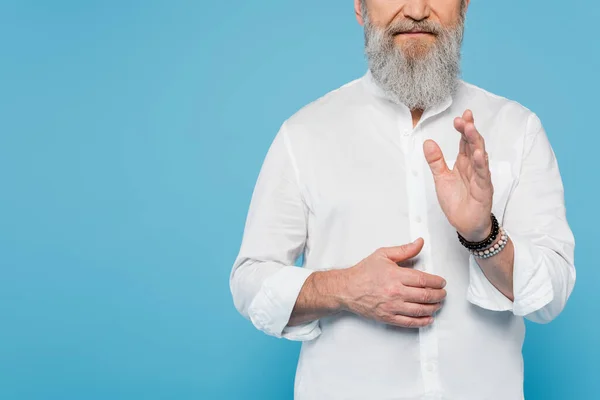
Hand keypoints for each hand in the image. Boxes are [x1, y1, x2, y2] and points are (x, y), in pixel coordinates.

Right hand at [342, 238, 446, 327]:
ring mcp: (392, 307)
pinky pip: (409, 322)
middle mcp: (395, 292)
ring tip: (438, 304)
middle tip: (443, 293)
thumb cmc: (364, 272)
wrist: (346, 289)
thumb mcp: (383, 255)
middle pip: (425, 295)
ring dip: (433, 307)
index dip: (437, 282)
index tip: (441, 282)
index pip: (423, 280)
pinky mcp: (388, 317)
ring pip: (420, 310)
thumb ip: (404, 250)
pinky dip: (422, 321)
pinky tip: (428, 318)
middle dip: (438, 295)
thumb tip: (420, 243)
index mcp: (395, 275)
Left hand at [423, 109, 493, 241]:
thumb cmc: (456, 202)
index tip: (459, 117)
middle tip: (464, 118)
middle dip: (469, 131)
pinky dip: (482, 164)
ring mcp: (480, 177)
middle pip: (473, 145)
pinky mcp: (484, 189)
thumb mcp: (441, 178)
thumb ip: (435, 161)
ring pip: (480, 156)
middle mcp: (473, 167)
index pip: (464, 142)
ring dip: (475, 142)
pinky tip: (479, 153)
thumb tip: (428, 142)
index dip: (462, 129)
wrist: (465, 224)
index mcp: (463, 163)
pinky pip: (483, 175)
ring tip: (470, 129)